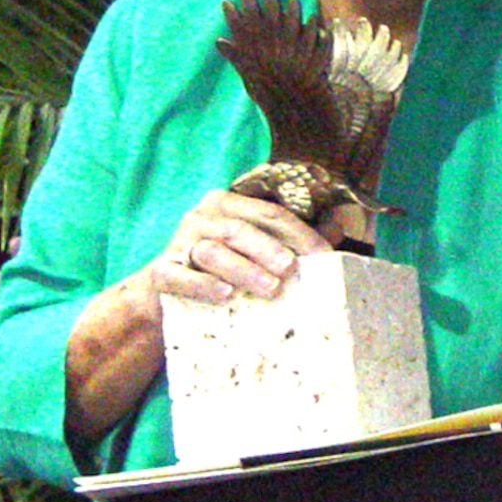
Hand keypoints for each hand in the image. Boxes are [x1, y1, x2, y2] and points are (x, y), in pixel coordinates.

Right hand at [149, 190, 334, 306]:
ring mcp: (180, 243)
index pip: (270, 213)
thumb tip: (339, 223)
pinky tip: (224, 294)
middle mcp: (202, 217)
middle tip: (292, 268)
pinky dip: (203, 284)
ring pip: (214, 251)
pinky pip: (181, 275)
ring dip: (244, 269)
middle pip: (240, 228)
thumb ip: (294, 236)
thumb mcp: (257, 250)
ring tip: (270, 288)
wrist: (165, 296)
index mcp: (229, 205)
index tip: (324, 256)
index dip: (299, 233)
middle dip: (269, 248)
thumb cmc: (222, 269)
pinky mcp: (161, 271)